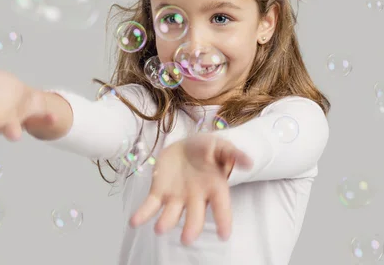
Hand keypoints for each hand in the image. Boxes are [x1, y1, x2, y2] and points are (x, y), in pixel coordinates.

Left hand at [129, 133, 252, 245]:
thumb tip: (249, 162)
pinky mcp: (160, 192)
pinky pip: (150, 206)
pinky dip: (142, 215)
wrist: (187, 145)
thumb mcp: (221, 146)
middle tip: (187, 239)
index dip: (223, 220)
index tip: (224, 234)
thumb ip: (233, 154)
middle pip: (195, 216)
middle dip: (191, 227)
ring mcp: (177, 197)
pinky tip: (134, 222)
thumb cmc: (208, 149)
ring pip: (172, 214)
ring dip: (166, 222)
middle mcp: (196, 197)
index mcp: (214, 187)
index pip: (221, 206)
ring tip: (160, 229)